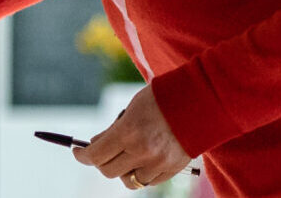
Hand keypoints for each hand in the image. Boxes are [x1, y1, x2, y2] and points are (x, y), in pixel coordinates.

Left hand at [72, 87, 191, 190]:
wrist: (202, 99)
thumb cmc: (163, 98)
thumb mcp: (133, 108)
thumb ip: (114, 129)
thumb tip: (96, 144)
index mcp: (129, 131)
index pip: (96, 155)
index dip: (83, 156)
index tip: (79, 152)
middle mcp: (143, 151)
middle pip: (109, 171)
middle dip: (101, 162)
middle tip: (101, 153)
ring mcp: (159, 163)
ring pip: (129, 181)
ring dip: (122, 170)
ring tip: (126, 155)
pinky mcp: (172, 169)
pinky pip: (148, 181)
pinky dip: (141, 173)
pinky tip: (142, 159)